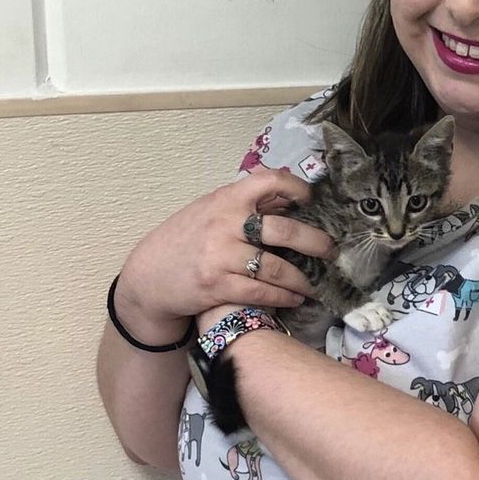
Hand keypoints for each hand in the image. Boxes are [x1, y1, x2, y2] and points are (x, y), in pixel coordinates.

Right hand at [115, 167, 334, 337]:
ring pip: (276, 267)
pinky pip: (261, 291)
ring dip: (302, 279)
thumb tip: (282, 193)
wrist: (147, 276)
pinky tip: (295, 298)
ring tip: (315, 284)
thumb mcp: (208, 210)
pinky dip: (283, 296)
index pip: (268, 181)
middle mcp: (225, 224)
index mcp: (226, 199)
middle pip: (283, 230)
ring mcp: (221, 256)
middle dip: (315, 242)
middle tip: (331, 250)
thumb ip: (243, 203)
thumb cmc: (183, 240)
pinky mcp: (218, 285)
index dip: (295, 188)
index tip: (311, 199)